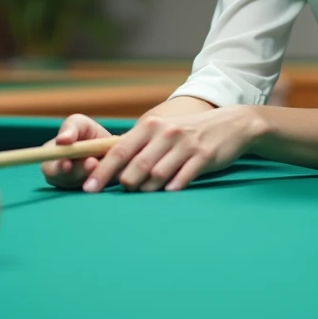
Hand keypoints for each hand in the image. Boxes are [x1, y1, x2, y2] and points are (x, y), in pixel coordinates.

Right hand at [40, 114, 112, 189]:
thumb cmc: (88, 132)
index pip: (49, 170)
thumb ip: (70, 129)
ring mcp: (76, 187)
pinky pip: (97, 187)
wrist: (110, 145)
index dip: (57, 168)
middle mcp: (61, 177)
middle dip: (79, 171)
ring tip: (99, 163)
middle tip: (92, 163)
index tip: (67, 164)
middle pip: (66, 180)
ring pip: (82, 184)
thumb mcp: (79, 124)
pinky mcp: (95, 191)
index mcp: (52, 160)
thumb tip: (61, 140)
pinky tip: (106, 171)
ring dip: (92, 174)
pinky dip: (103, 179)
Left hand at [82, 106, 263, 193]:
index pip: (119, 150)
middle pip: (136, 165)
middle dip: (125, 184)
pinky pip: (182, 178)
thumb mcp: (161, 132)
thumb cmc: (187, 133)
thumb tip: (110, 170)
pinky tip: (168, 192)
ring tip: (146, 193)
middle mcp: (165, 133)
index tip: (88, 188)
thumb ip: (138, 147)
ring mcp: (184, 145)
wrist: (229, 125)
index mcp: (150, 126)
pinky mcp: (203, 157)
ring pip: (157, 175)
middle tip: (123, 193)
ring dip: (147, 189)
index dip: (102, 171)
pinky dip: (172, 188)